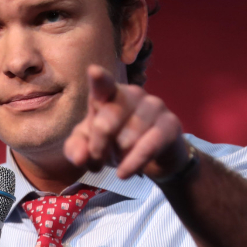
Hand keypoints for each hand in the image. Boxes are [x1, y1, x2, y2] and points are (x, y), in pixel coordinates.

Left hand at [63, 65, 188, 179]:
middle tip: (98, 160)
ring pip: (127, 138)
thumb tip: (79, 159)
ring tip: (120, 160)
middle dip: (98, 148)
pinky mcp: (170, 123)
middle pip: (106, 122)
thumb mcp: (90, 148)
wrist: (156, 157)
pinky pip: (149, 145)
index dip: (99, 79)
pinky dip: (134, 162)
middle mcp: (132, 94)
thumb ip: (77, 150)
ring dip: (118, 157)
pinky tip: (124, 174)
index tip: (94, 72)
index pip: (103, 84)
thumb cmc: (117, 144)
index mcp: (109, 94)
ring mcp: (154, 106)